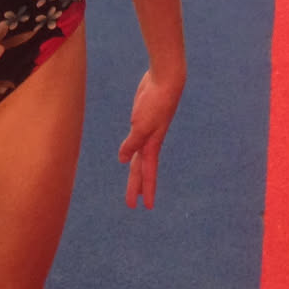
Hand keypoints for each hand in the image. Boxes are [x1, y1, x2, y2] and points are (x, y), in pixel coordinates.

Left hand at [117, 65, 183, 208]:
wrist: (165, 80)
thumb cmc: (156, 102)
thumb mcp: (141, 125)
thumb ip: (132, 143)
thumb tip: (122, 160)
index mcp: (152, 145)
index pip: (148, 173)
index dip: (146, 190)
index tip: (146, 207)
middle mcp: (150, 141)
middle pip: (141, 169)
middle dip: (137, 187)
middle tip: (132, 205)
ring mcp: (146, 131)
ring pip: (138, 156)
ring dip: (135, 171)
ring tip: (132, 185)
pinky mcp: (141, 119)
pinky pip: (134, 140)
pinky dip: (130, 150)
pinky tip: (127, 154)